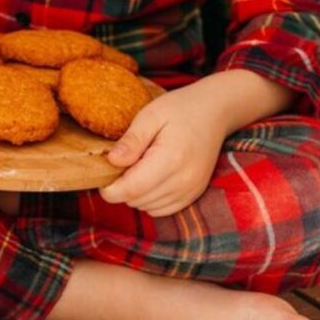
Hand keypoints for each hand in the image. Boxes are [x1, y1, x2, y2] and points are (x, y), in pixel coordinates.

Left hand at [99, 70, 296, 216]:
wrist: (216, 112)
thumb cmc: (181, 109)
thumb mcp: (150, 115)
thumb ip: (131, 141)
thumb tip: (111, 161)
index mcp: (170, 160)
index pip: (130, 190)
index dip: (109, 189)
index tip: (104, 174)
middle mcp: (183, 181)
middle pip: (136, 200)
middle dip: (122, 188)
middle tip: (124, 164)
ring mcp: (191, 190)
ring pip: (147, 207)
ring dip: (135, 194)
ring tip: (140, 168)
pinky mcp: (194, 194)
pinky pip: (161, 210)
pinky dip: (150, 199)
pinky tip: (150, 178)